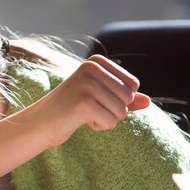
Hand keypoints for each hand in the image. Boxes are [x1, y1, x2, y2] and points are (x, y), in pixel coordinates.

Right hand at [34, 55, 149, 147]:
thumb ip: (124, 98)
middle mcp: (92, 69)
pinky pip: (111, 122)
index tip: (96, 99)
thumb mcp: (100, 98)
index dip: (120, 99)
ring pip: (122, 112)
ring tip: (85, 114)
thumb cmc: (71, 109)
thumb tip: (148, 102)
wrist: (41, 122)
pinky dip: (99, 126)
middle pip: (129, 98)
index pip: (132, 84)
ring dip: (107, 119)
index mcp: (96, 62)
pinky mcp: (84, 103)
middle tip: (90, 109)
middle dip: (114, 110)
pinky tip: (81, 120)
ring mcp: (87, 85)